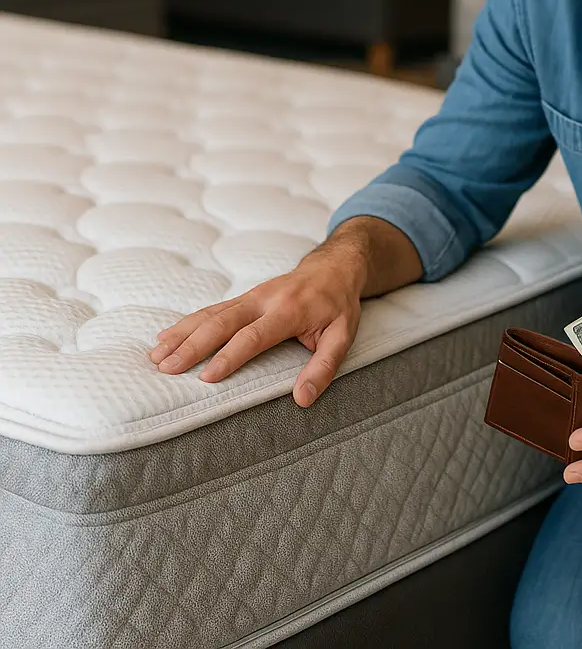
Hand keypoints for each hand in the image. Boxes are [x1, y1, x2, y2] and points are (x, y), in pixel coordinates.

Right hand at [148, 258, 360, 407]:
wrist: (335, 266)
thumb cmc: (338, 305)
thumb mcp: (343, 335)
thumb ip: (324, 367)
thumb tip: (302, 398)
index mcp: (289, 311)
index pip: (253, 336)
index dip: (229, 356)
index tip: (206, 377)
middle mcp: (265, 300)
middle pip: (222, 322)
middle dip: (192, 345)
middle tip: (165, 367)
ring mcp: (252, 296)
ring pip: (211, 313)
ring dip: (182, 333)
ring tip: (155, 354)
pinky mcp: (245, 297)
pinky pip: (212, 309)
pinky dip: (187, 322)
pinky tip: (166, 335)